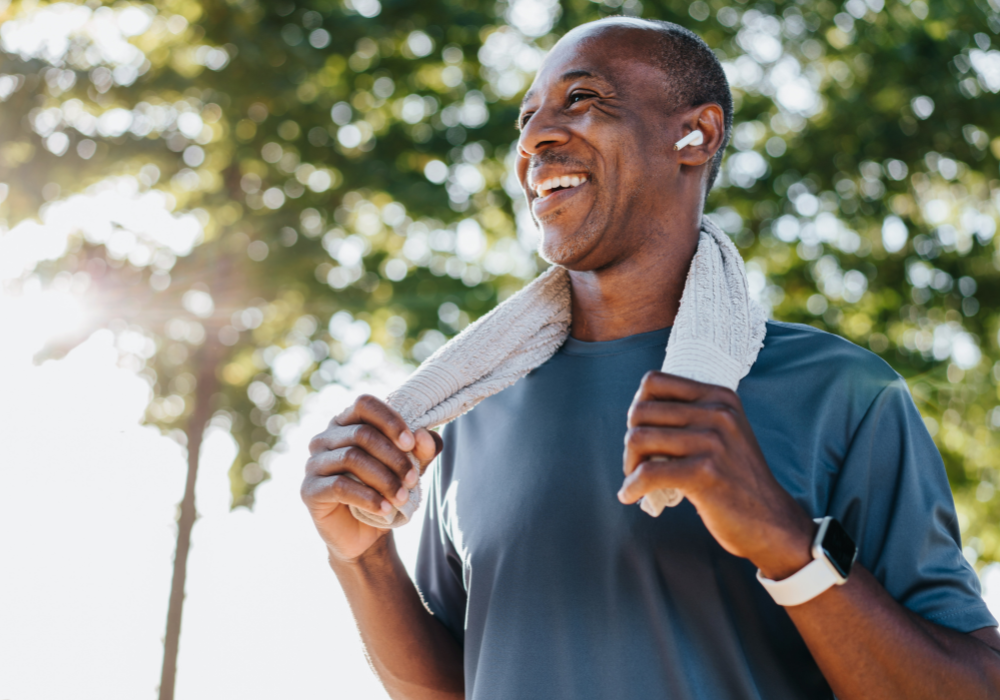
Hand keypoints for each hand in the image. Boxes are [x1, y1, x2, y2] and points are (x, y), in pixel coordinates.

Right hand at [301, 395, 441, 563]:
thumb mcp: (411, 467)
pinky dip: (368, 497)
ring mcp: (314, 463)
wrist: (365, 533)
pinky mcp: (309, 490)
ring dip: (383, 478)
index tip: (410, 443)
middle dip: (393, 457)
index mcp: (347, 422)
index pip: (365, 404)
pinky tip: (385, 508)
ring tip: (402, 497)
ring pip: (351, 458)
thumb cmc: (385, 490)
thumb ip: (422, 449)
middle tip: (412, 479)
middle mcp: (325, 437)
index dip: (389, 420)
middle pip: (362, 434)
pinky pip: (339, 486)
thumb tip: (423, 435)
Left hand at [618, 371, 815, 579]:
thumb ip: (692, 415)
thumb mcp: (724, 432)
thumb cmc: (736, 478)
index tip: (641, 430)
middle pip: (641, 410)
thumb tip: (638, 411)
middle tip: (637, 462)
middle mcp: (718, 413)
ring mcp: (712, 442)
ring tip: (635, 479)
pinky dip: (631, 486)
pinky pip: (647, 473)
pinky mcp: (704, 473)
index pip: (654, 382)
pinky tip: (630, 495)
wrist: (771, 520)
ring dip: (629, 463)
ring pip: (639, 438)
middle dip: (631, 440)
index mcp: (719, 397)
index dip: (638, 405)